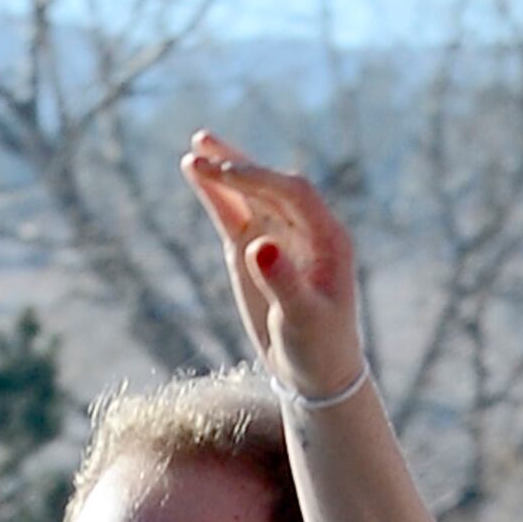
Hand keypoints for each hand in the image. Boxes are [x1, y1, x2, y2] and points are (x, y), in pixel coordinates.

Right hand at [178, 134, 368, 404]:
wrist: (315, 373)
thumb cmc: (318, 349)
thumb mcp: (303, 321)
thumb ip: (283, 283)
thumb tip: (259, 245)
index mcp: (328, 238)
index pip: (294, 193)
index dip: (262, 179)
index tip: (229, 174)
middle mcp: (305, 228)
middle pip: (270, 184)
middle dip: (238, 166)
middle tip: (205, 150)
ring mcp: (277, 235)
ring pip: (249, 193)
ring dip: (223, 169)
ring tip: (195, 147)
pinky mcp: (253, 248)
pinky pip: (233, 213)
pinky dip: (214, 194)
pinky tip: (194, 171)